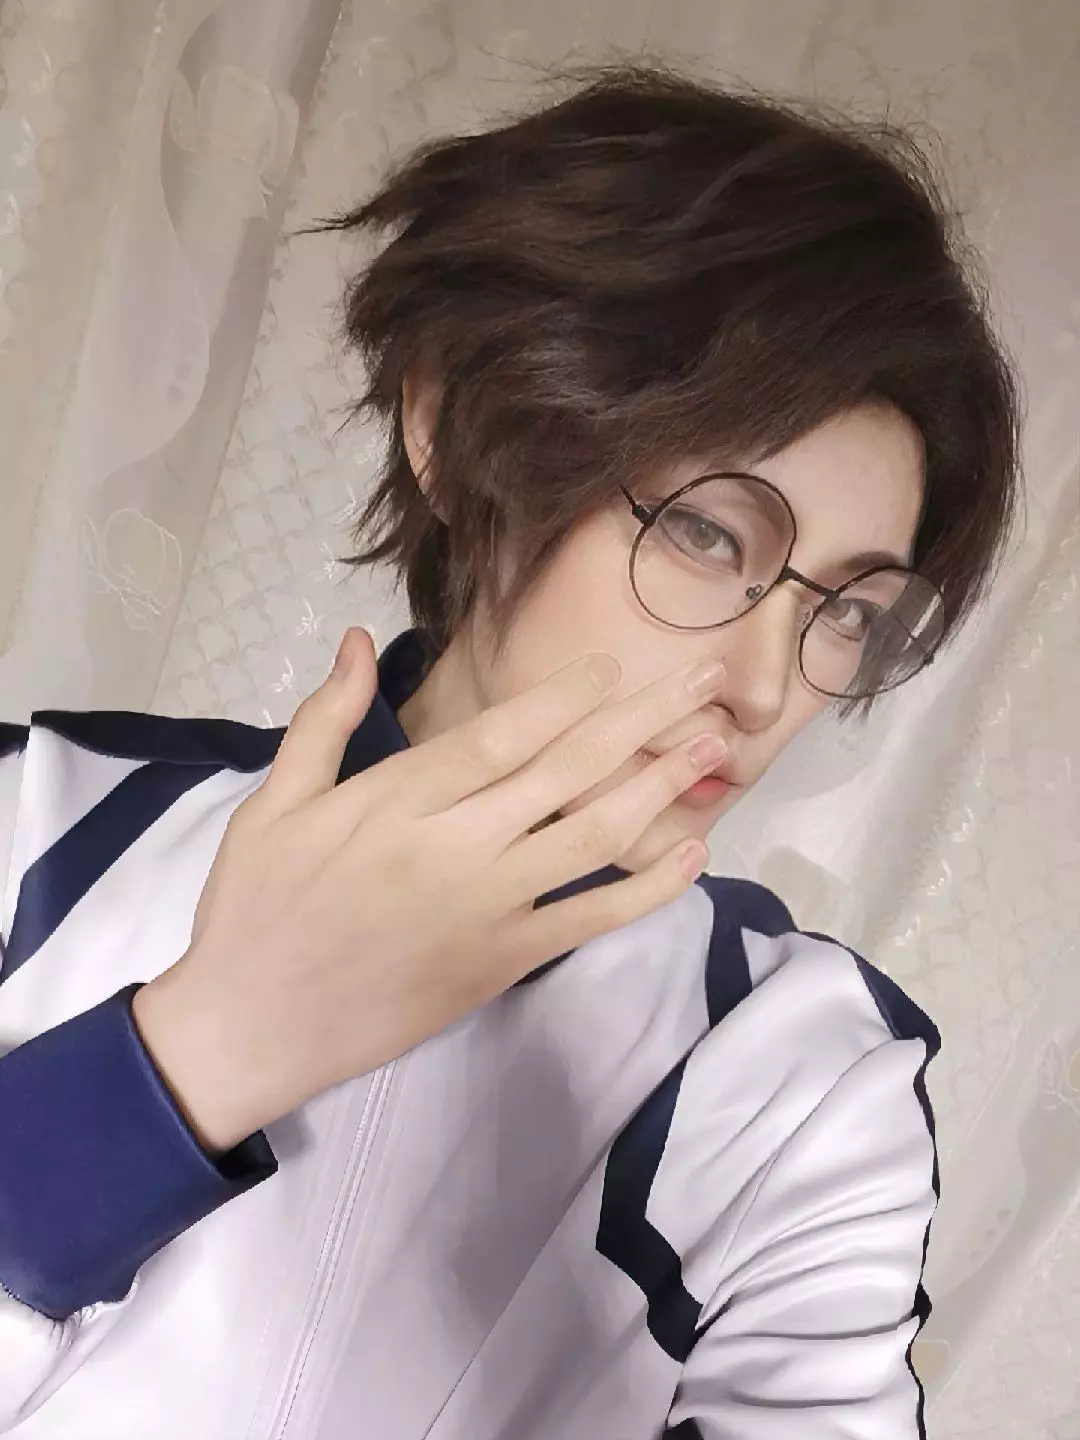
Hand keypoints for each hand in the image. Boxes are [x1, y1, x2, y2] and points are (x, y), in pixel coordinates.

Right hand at [133, 627, 726, 1151]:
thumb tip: (356, 640)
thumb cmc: (256, 908)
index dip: (566, 697)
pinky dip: (647, 889)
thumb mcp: (271, 804)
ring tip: (714, 746)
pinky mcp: (504, 962)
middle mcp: (454, 847)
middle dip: (641, 719)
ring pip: (593, 835)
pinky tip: (692, 855)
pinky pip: (590, 918)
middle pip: (567, 769)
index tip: (615, 665)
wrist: (252, 1027)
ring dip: (661, 788)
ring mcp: (487, 909)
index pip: (502, 735)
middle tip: (704, 681)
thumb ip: (322, 720)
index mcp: (395, 800)